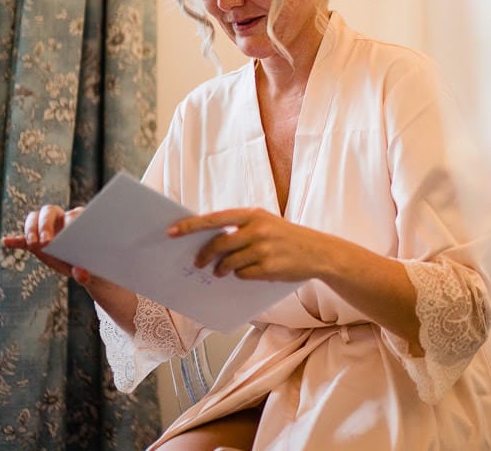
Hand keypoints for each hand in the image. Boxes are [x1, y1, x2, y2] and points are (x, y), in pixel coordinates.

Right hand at [1, 205, 93, 284]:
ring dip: (31, 230)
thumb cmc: (92, 263)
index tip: (68, 230)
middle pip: (49, 211)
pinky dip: (15, 240)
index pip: (73, 213)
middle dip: (45, 225)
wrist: (86, 268)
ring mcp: (45, 229)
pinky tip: (6, 242)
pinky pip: (23, 239)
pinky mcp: (34, 242)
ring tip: (32, 244)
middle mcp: (61, 218)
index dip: (70, 220)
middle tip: (46, 242)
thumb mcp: (93, 272)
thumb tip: (81, 274)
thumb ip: (87, 273)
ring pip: (34, 219)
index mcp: (80, 219)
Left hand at [167, 208, 329, 281]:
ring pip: (228, 263)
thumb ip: (240, 228)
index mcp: (253, 214)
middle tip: (197, 263)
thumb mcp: (266, 223)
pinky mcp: (268, 268)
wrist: (319, 251)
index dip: (190, 226)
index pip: (214, 219)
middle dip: (204, 256)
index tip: (171, 231)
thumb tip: (208, 241)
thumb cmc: (286, 237)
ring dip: (221, 269)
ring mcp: (263, 249)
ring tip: (222, 271)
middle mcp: (257, 229)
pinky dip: (241, 275)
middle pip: (218, 244)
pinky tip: (250, 272)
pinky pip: (243, 275)